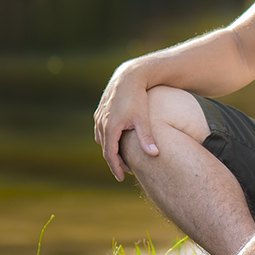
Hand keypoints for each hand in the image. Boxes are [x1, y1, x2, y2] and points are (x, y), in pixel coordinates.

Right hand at [94, 64, 158, 180]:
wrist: (128, 77)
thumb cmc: (138, 98)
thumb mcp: (143, 119)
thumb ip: (147, 138)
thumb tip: (154, 155)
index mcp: (110, 128)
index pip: (110, 155)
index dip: (116, 168)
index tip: (122, 178)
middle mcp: (101, 123)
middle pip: (105, 149)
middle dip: (115, 161)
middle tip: (126, 171)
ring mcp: (99, 117)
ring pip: (102, 140)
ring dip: (110, 150)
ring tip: (123, 158)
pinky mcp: (101, 111)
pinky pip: (101, 131)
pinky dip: (108, 140)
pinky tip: (117, 142)